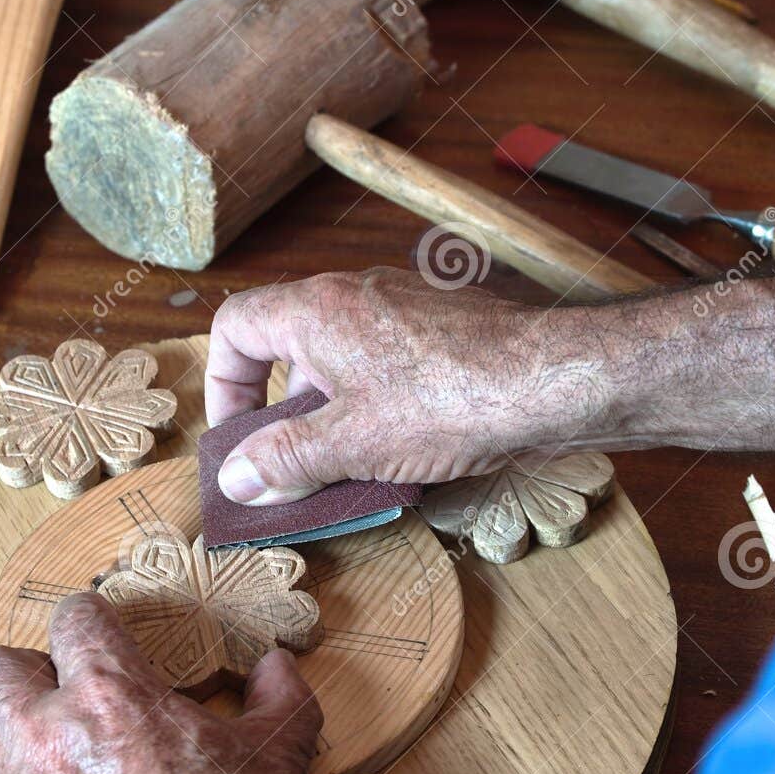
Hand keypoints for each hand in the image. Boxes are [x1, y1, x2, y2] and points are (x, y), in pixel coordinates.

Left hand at [0, 592, 322, 773]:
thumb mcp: (278, 751)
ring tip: (18, 758)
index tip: (100, 642)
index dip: (90, 624)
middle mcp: (43, 734)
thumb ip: (277, 696)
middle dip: (25, 676)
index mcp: (111, 693)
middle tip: (56, 702)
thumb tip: (277, 664)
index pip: (73, 618)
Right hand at [205, 267, 615, 503]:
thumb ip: (284, 459)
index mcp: (316, 310)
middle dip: (282, 413)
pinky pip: (384, 364)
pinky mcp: (440, 329)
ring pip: (339, 360)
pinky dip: (374, 406)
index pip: (235, 327)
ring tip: (345, 468)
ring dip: (330, 414)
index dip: (223, 384)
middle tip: (288, 466)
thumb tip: (236, 477)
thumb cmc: (451, 400)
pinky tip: (399, 453)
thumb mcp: (350, 443)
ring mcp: (401, 308)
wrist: (551, 380)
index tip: (238, 438)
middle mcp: (354, 295)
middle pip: (287, 346)